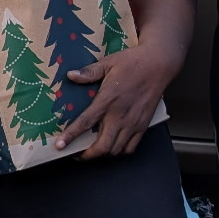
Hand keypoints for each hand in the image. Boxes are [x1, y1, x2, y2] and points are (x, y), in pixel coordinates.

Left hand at [56, 43, 175, 158]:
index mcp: (108, 100)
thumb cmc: (133, 62)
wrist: (159, 64)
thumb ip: (89, 72)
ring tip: (92, 150)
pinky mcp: (143, 125)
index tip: (59, 146)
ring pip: (116, 150)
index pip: (85, 123)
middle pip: (102, 146)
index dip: (71, 136)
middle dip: (87, 155)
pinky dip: (119, 151)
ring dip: (102, 154)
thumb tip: (71, 76)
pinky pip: (130, 148)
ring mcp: (133, 123)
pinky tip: (112, 146)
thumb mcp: (108, 63)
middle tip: (76, 153)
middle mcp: (120, 115)